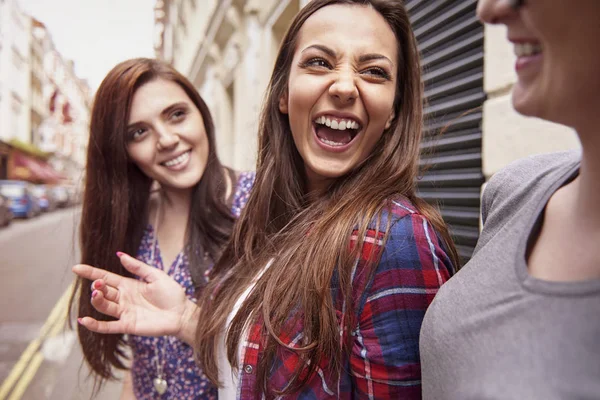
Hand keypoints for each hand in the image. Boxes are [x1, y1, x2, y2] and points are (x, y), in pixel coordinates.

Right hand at [73, 252, 196, 340]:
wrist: (182, 313)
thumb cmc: (172, 294)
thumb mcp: (155, 275)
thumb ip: (138, 267)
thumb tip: (120, 255)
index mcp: (128, 285)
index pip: (105, 277)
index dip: (91, 273)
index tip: (76, 268)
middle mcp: (123, 298)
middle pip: (103, 291)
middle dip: (97, 286)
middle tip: (98, 284)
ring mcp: (124, 312)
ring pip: (103, 306)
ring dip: (96, 301)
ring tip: (96, 294)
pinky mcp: (128, 325)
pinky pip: (108, 326)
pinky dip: (95, 325)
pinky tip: (84, 320)